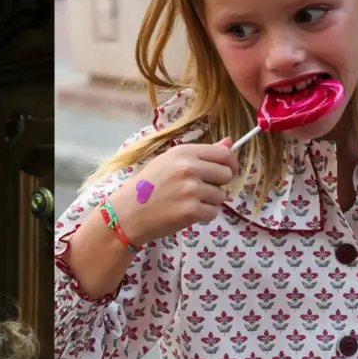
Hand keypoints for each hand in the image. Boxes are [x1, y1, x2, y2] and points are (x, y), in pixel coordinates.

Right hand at [113, 138, 239, 245]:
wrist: (127, 214)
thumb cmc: (146, 187)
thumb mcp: (169, 162)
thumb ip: (201, 154)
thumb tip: (230, 142)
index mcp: (184, 153)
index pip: (223, 154)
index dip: (230, 164)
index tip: (227, 171)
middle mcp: (189, 168)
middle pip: (227, 175)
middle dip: (219, 184)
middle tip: (202, 190)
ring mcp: (190, 190)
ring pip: (221, 196)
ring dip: (209, 202)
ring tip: (188, 202)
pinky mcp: (190, 211)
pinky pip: (213, 213)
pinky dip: (203, 216)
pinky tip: (185, 213)